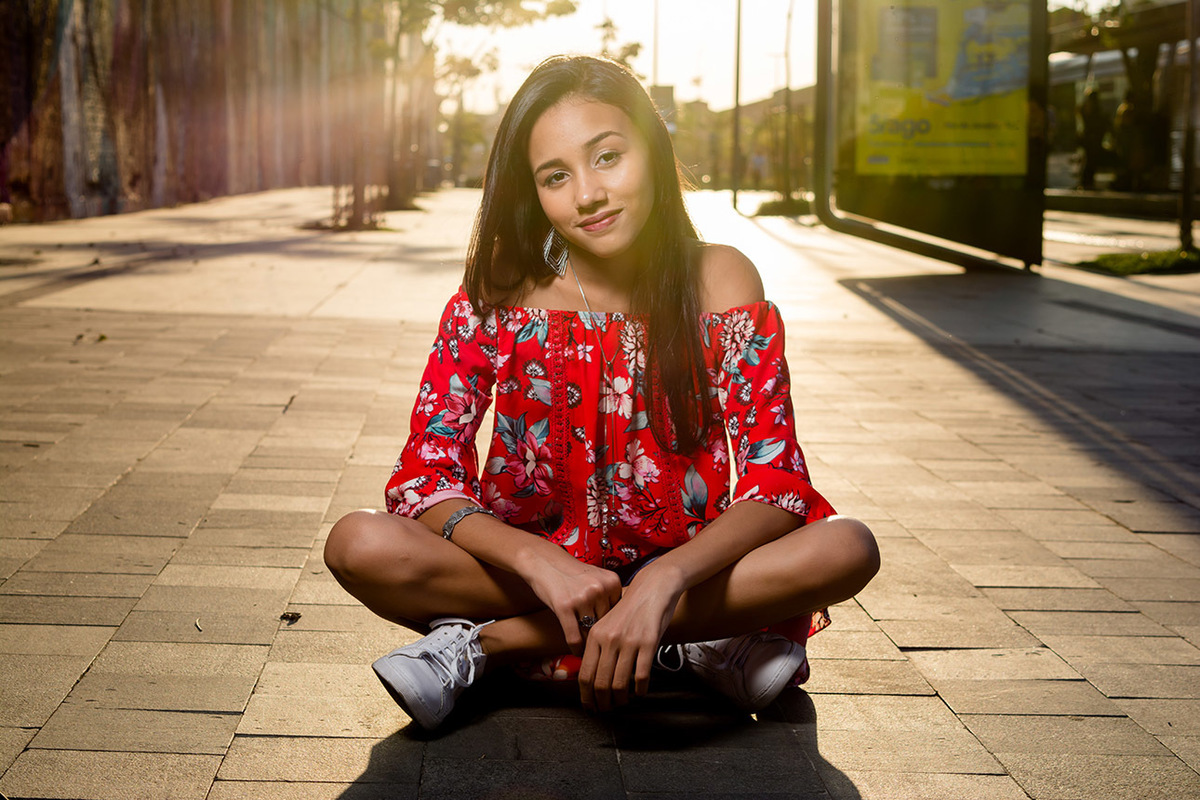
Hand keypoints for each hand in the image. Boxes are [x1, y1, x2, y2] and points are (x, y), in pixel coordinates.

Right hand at [520, 548, 622, 655]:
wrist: (543, 561)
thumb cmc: (572, 574)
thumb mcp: (596, 579)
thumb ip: (610, 598)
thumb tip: (622, 628)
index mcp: (612, 582)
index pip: (619, 615)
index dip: (614, 629)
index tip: (611, 639)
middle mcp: (600, 588)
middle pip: (606, 625)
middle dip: (602, 639)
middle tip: (601, 652)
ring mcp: (582, 597)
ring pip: (591, 633)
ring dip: (589, 646)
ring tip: (589, 655)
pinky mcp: (564, 606)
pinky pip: (575, 636)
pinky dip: (576, 648)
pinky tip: (576, 652)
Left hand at [577, 565, 684, 712]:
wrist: (652, 588)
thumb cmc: (630, 609)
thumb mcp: (607, 624)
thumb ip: (598, 646)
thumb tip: (592, 675)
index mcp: (595, 635)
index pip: (585, 674)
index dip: (586, 696)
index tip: (590, 706)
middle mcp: (609, 639)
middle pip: (600, 683)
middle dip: (602, 702)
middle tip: (606, 710)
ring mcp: (629, 642)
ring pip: (620, 683)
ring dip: (621, 699)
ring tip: (623, 702)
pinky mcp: (648, 643)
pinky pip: (641, 676)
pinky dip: (639, 690)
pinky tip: (639, 692)